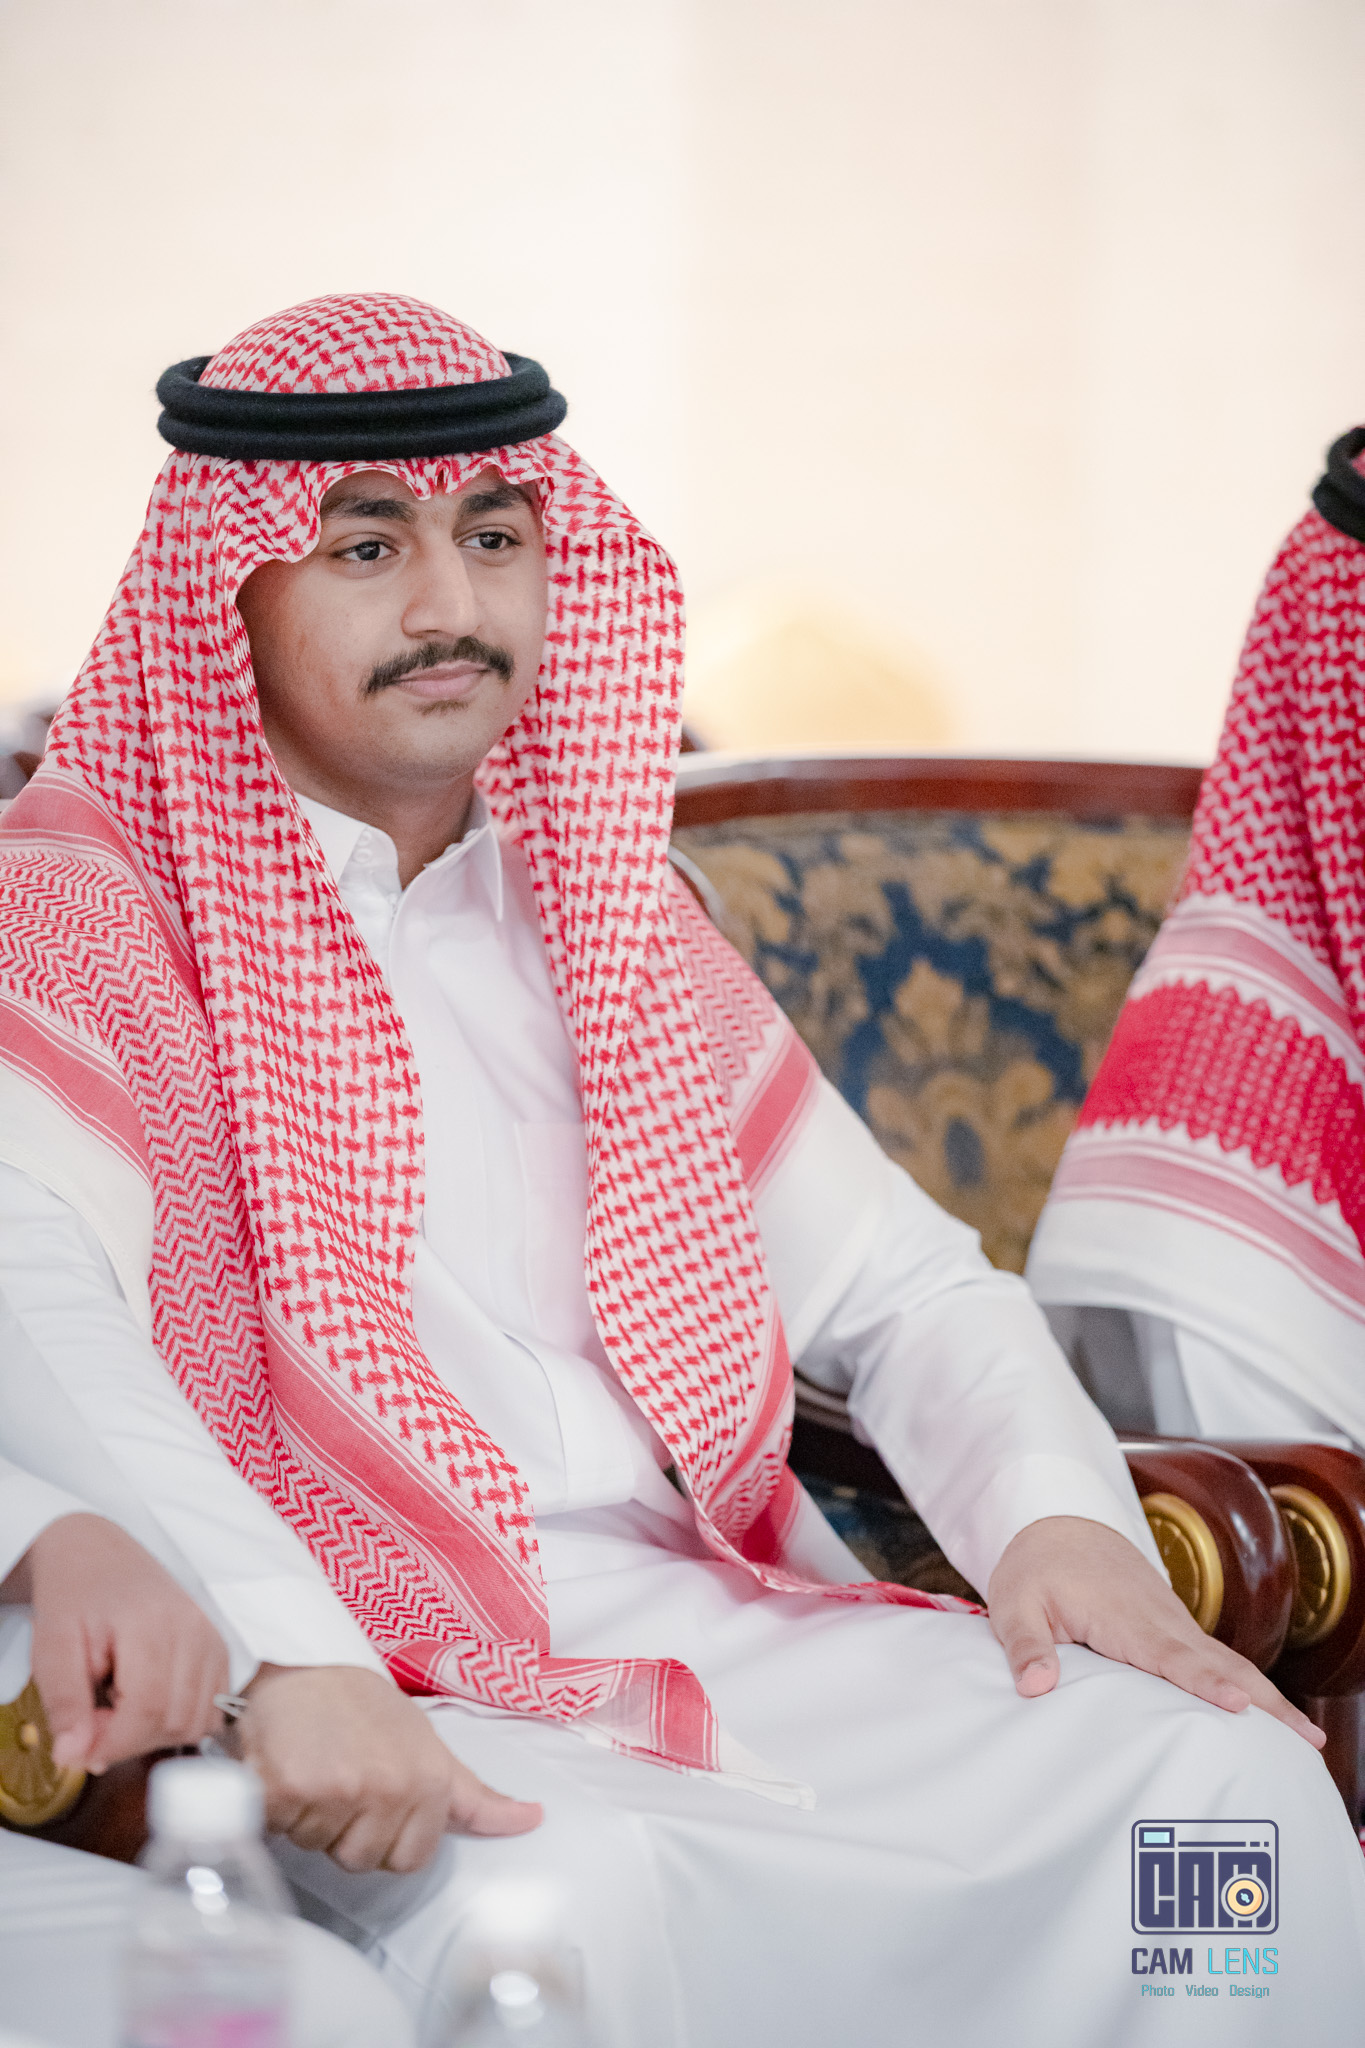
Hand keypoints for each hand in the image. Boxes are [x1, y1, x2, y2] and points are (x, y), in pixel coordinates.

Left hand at [16, 1513, 228, 1772]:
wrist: (98, 1556)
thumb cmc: (75, 1597)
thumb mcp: (52, 1648)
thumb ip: (65, 1703)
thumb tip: (75, 1755)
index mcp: (149, 1622)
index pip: (146, 1710)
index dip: (113, 1744)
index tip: (82, 1748)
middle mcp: (192, 1628)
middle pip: (175, 1720)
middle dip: (131, 1739)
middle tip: (96, 1720)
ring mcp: (211, 1636)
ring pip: (199, 1720)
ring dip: (156, 1732)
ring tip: (121, 1706)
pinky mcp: (219, 1646)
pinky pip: (214, 1707)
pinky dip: (181, 1719)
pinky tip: (148, 1701)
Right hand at [234, 1664, 542, 1873]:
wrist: (304, 1663)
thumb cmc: (366, 1706)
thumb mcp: (430, 1747)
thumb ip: (474, 1797)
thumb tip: (531, 1820)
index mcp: (429, 1783)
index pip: (409, 1861)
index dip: (386, 1836)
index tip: (374, 1795)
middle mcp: (389, 1789)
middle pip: (361, 1860)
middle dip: (345, 1829)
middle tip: (339, 1774)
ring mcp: (339, 1791)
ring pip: (318, 1848)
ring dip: (309, 1818)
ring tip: (313, 1766)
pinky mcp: (288, 1791)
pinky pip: (280, 1832)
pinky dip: (273, 1808)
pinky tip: (283, 1769)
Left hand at [986, 1515, 1325, 1748]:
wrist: (1057, 1521)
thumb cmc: (1037, 1565)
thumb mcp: (1015, 1601)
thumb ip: (1026, 1644)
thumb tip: (1037, 1686)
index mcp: (1123, 1615)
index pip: (1170, 1655)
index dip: (1205, 1682)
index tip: (1239, 1705)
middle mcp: (1160, 1619)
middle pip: (1220, 1663)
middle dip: (1265, 1701)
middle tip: (1307, 1742)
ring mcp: (1173, 1622)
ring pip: (1228, 1662)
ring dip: (1268, 1698)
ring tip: (1308, 1742)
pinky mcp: (1174, 1628)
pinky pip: (1217, 1659)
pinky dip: (1248, 1686)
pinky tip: (1270, 1718)